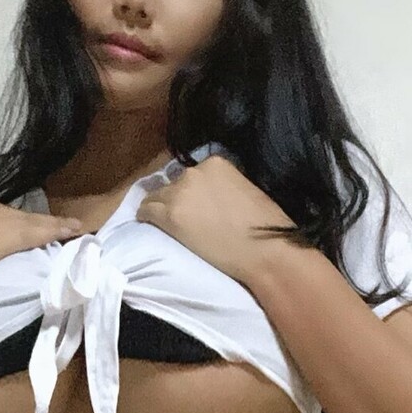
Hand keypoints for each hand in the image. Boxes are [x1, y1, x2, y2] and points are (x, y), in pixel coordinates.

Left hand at [133, 155, 295, 289]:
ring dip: (160, 208)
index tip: (196, 204)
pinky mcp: (169, 215)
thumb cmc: (265, 225)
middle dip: (177, 198)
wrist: (264, 250)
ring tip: (166, 224)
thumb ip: (225, 186)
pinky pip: (146, 211)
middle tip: (184, 218)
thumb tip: (214, 197)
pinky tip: (148, 225)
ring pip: (156, 197)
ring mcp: (179, 192)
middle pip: (173, 183)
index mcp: (216, 162)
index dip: (193, 190)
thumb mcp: (246, 190)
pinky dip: (146, 217)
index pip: (194, 173)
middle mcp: (194, 171)